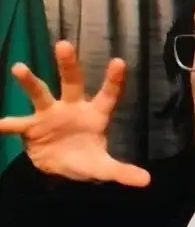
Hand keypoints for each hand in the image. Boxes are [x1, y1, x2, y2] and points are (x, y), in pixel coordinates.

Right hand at [0, 40, 149, 186]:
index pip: (108, 96)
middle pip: (71, 83)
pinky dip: (7, 125)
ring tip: (19, 68)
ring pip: (41, 94)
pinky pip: (16, 124)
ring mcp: (49, 115)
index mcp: (95, 115)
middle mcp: (72, 108)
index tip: (120, 62)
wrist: (60, 170)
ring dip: (30, 82)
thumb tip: (147, 181)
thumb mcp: (104, 167)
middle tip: (64, 45)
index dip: (114, 81)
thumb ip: (123, 172)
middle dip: (68, 65)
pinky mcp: (30, 128)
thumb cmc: (86, 160)